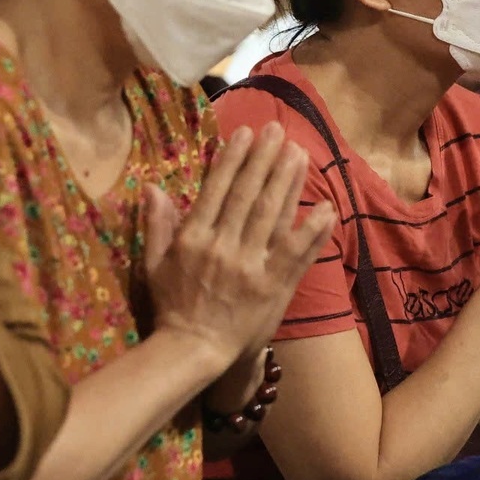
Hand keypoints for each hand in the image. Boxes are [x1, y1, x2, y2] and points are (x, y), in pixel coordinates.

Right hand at [145, 124, 335, 374]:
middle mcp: (223, 247)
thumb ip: (156, 225)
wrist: (195, 350)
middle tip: (277, 129)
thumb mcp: (154, 264)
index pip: (217, 190)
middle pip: (248, 195)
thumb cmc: (172, 306)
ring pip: (272, 216)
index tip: (244, 133)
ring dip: (288, 182)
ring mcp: (251, 267)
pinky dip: (312, 231)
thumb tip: (152, 187)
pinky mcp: (273, 286)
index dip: (232, 159)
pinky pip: (296, 253)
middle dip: (264, 159)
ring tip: (298, 153)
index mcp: (194, 239)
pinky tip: (327, 208)